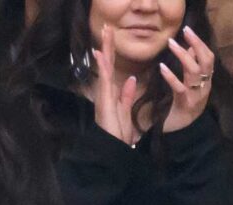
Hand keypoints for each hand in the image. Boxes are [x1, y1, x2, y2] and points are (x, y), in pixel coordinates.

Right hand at [92, 25, 136, 145]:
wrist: (112, 147)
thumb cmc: (118, 134)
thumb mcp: (126, 111)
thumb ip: (128, 95)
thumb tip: (132, 79)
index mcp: (112, 93)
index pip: (112, 69)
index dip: (111, 54)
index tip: (110, 39)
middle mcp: (106, 91)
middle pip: (107, 64)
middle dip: (107, 46)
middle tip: (106, 28)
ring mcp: (103, 94)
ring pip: (105, 67)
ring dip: (105, 50)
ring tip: (105, 33)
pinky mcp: (104, 98)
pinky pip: (104, 79)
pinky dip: (102, 65)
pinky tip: (101, 53)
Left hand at [160, 26, 214, 132]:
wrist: (181, 133)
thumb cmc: (182, 108)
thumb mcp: (188, 85)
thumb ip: (190, 68)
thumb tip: (191, 48)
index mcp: (205, 81)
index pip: (208, 58)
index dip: (200, 43)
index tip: (188, 31)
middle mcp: (204, 86)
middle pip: (205, 61)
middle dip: (196, 44)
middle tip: (184, 32)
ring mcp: (196, 95)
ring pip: (193, 72)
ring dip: (182, 56)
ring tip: (171, 44)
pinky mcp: (185, 104)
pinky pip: (179, 88)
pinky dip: (171, 77)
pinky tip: (162, 67)